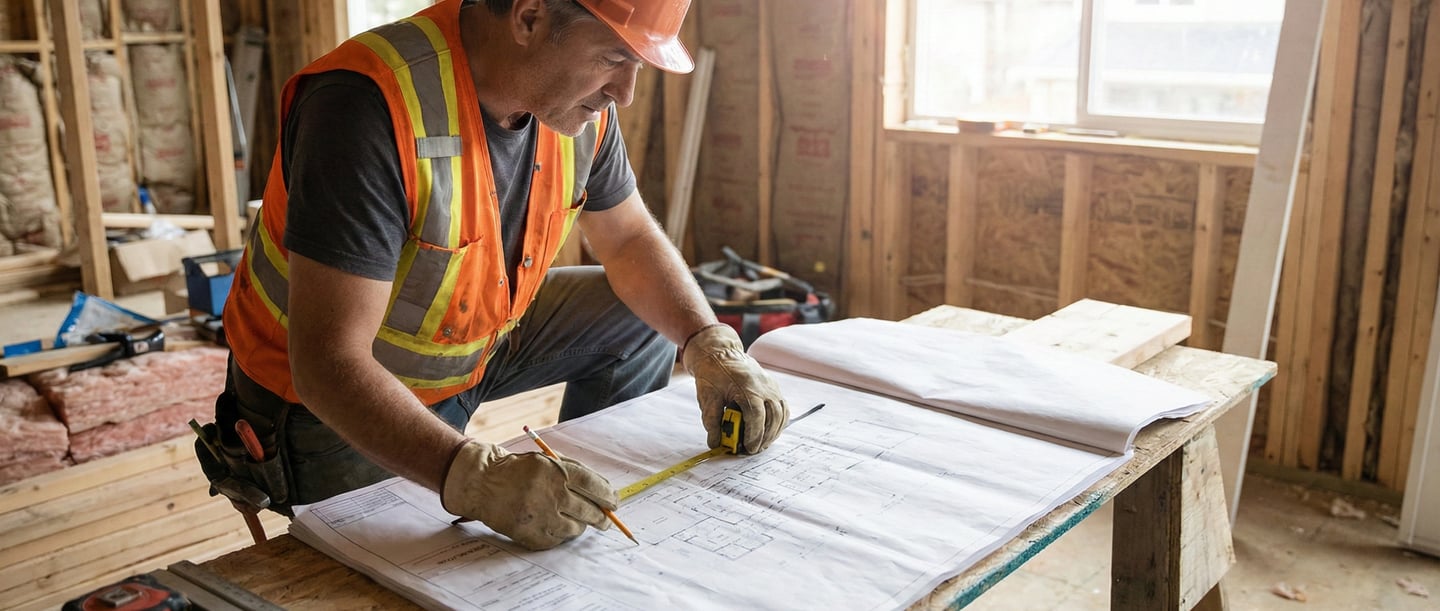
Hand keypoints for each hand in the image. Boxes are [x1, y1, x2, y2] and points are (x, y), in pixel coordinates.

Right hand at [441, 441, 617, 549]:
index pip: (595, 487)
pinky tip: (553, 523)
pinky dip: (561, 533)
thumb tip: (605, 493)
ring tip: (572, 517)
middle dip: (602, 517)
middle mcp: (550, 495)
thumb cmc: (521, 470)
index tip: (614, 502)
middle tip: (605, 519)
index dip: (609, 496)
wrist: (483, 484)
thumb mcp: (548, 461)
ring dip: (580, 525)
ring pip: (577, 528)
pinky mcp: (531, 535)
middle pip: (591, 511)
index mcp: (557, 472)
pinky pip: (558, 540)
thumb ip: (576, 474)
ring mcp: (541, 517)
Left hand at [682, 324, 788, 452]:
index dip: (754, 435)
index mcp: (747, 387)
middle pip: (772, 417)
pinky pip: (783, 408)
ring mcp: (771, 386)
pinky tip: (770, 432)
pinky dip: (779, 422)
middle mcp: (764, 386)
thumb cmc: (713, 373)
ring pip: (781, 414)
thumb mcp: (707, 397)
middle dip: (764, 438)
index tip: (747, 447)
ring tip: (761, 444)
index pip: (756, 416)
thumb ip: (711, 421)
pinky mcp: (773, 387)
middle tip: (753, 450)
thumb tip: (715, 442)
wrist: (720, 353)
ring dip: (773, 432)